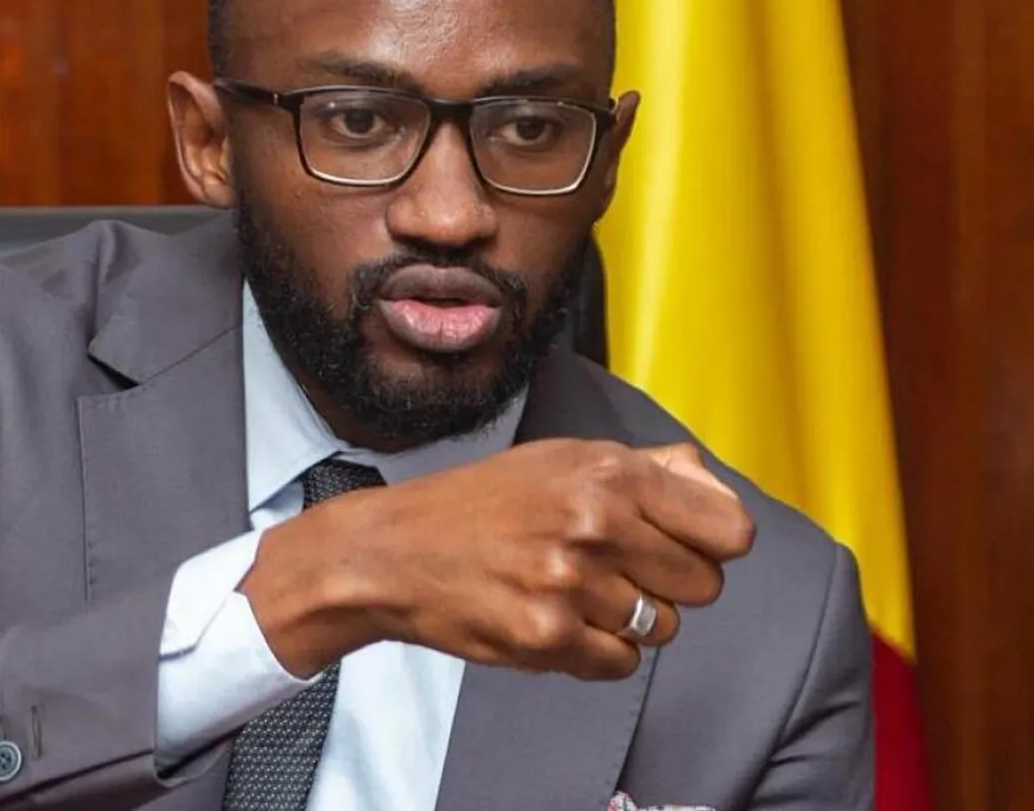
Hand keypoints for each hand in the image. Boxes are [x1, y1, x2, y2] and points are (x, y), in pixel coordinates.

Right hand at [240, 439, 755, 679]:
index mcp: (609, 472)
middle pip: (704, 585)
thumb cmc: (477, 504)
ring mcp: (572, 583)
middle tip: (614, 569)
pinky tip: (556, 619)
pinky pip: (621, 663)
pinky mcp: (548, 636)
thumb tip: (711, 483)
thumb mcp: (561, 459)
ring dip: (628, 619)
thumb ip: (646, 468)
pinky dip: (596, 651)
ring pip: (662, 628)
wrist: (393, 552)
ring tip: (574, 592)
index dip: (711, 543)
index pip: (729, 529)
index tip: (683, 544)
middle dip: (667, 583)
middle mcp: (596, 523)